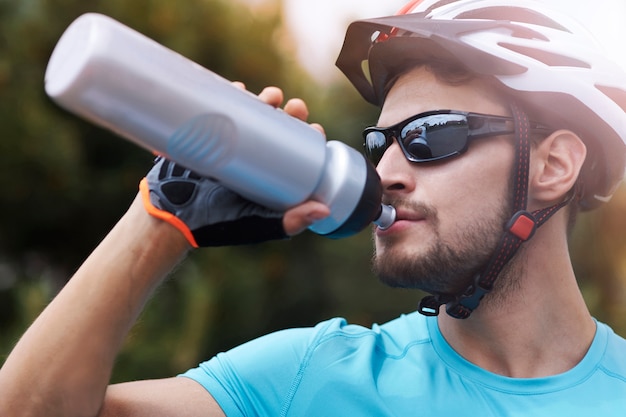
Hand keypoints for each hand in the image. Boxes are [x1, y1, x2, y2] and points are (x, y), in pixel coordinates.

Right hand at [141, 85, 329, 246]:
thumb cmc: (216, 225)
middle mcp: (251, 159)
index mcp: (268, 177)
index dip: (308, 137)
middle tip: (292, 107)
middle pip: (277, 128)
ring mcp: (227, 146)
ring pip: (252, 115)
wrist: (169, 217)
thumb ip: (289, 222)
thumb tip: (324, 209)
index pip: (295, 152)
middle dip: (289, 112)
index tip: (314, 128)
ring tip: (270, 97)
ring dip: (264, 100)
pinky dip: (229, 95)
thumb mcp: (258, 223)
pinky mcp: (203, 137)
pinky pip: (219, 110)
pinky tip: (238, 87)